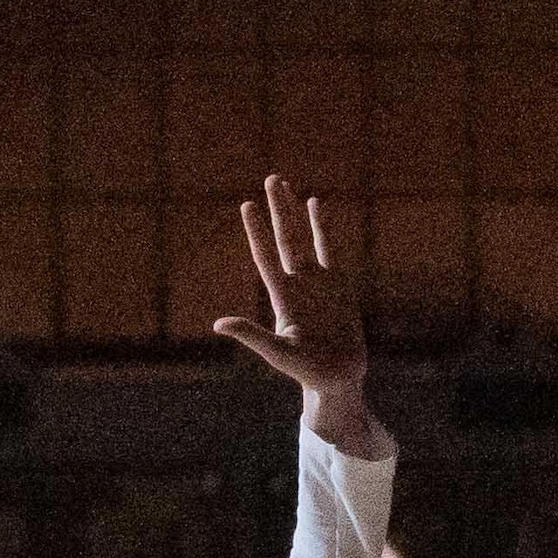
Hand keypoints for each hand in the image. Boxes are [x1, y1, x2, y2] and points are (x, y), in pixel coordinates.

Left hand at [208, 174, 368, 402]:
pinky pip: (329, 248)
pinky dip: (322, 227)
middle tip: (270, 179)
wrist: (337, 379)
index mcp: (281, 297)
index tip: (246, 205)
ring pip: (303, 237)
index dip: (257, 231)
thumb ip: (251, 335)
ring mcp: (317, 282)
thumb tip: (219, 324)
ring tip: (286, 185)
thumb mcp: (276, 353)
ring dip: (294, 212)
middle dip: (277, 210)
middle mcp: (297, 283)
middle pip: (284, 238)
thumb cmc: (306, 371)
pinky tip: (317, 204)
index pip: (265, 256)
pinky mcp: (338, 285)